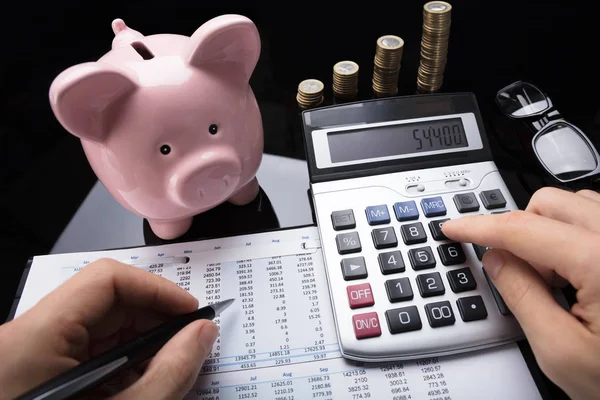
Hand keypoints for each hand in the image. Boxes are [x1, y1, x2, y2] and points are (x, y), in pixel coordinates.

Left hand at [0, 258, 218, 398]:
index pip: (107, 280)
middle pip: (105, 300)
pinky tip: (140, 381)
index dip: (156, 290)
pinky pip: (89, 348)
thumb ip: (170, 372)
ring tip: (168, 367)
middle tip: (189, 343)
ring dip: (141, 340)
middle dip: (154, 318)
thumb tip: (202, 332)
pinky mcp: (38, 369)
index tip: (190, 313)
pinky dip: (122, 359)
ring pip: (100, 324)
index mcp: (36, 339)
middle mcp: (27, 337)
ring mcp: (31, 353)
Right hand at [441, 187, 599, 399]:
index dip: (478, 227)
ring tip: (556, 279)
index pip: (521, 229)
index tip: (455, 227)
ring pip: (573, 205)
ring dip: (547, 232)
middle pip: (547, 204)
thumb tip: (496, 259)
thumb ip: (520, 296)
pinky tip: (580, 272)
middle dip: (519, 231)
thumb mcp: (560, 351)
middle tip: (518, 273)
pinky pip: (598, 217)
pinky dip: (574, 234)